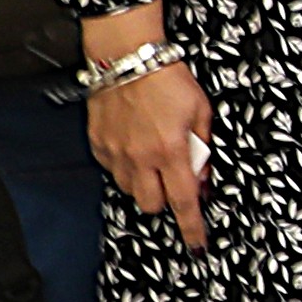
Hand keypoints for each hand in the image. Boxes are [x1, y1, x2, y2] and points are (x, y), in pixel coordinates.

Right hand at [83, 50, 211, 250]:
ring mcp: (115, 151)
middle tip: (173, 181)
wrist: (127, 57)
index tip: (198, 245)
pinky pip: (112, 171)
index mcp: (171, 151)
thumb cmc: (169, 80)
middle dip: (165, 201)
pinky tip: (134, 149)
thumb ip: (203, 149)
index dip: (192, 227)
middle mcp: (140, 157)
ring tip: (152, 160)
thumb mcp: (202, 112)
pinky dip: (125, 168)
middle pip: (151, 205)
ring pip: (129, 190)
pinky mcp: (97, 143)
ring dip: (144, 184)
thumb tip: (201, 179)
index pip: (183, 201)